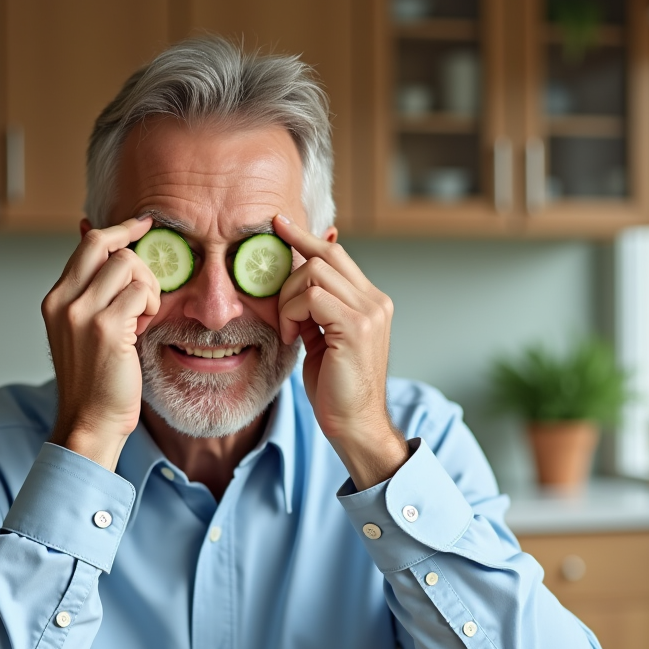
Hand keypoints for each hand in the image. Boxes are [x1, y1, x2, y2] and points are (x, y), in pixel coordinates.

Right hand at [42, 216, 160, 469]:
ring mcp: (82, 314)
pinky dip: (152, 305)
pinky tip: (145, 327)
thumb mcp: (83, 329)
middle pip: (107, 246)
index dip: (120, 230)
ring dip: (148, 286)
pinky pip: (141, 293)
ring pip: (128, 265)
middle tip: (149, 289)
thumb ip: (91, 291)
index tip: (142, 225)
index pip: (89, 244)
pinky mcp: (106, 328)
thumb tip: (101, 246)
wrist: (90, 420)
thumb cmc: (94, 379)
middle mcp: (64, 301)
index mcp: (56, 299)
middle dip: (139, 258)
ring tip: (144, 315)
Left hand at [274, 214, 408, 488]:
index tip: (280, 224)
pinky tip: (292, 336)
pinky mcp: (356, 327)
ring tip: (288, 329)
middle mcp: (375, 301)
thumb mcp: (322, 337)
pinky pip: (311, 297)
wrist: (354, 424)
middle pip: (324, 255)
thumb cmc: (336, 387)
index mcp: (371, 301)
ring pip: (313, 272)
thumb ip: (315, 307)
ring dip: (288, 299)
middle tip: (273, 296)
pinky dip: (292, 313)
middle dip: (289, 266)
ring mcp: (369, 312)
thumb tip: (298, 276)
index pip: (335, 254)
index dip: (306, 237)